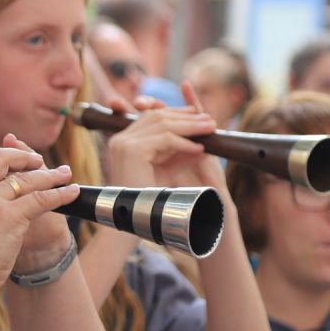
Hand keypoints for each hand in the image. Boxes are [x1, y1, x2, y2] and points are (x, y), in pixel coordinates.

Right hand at [0, 136, 78, 289]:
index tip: (8, 154)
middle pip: (2, 159)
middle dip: (22, 157)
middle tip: (37, 160)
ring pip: (26, 179)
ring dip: (49, 175)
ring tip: (63, 174)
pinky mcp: (10, 217)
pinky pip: (41, 199)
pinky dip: (60, 194)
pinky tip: (71, 191)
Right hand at [104, 82, 220, 189]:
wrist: (136, 217)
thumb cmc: (149, 198)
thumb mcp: (166, 169)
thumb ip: (179, 153)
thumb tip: (200, 141)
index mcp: (123, 141)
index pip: (151, 117)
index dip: (175, 113)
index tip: (197, 114)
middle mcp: (120, 139)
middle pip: (157, 116)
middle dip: (186, 117)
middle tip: (209, 120)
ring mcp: (124, 143)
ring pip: (162, 124)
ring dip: (190, 126)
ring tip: (209, 129)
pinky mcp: (132, 150)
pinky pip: (165, 139)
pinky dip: (184, 142)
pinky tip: (199, 148)